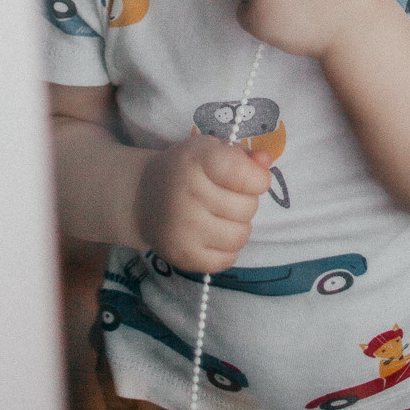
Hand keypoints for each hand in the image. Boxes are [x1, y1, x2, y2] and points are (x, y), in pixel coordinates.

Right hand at [134, 135, 270, 274]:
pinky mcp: (181, 256)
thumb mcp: (211, 150)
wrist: (144, 197)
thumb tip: (265, 160)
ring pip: (240, 236)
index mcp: (196, 160)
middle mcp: (187, 194)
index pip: (246, 175)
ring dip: (238, 226)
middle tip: (227, 197)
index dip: (257, 178)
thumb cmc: (186, 169)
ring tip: (222, 217)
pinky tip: (213, 235)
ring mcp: (183, 229)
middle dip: (245, 202)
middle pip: (248, 208)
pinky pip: (227, 260)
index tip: (249, 177)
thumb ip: (243, 155)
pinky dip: (227, 249)